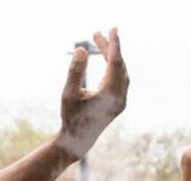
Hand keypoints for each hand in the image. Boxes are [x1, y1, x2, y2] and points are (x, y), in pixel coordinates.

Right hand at [59, 28, 127, 157]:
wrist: (78, 141)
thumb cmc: (71, 117)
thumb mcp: (69, 93)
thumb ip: (75, 71)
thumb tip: (81, 49)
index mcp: (110, 93)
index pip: (115, 62)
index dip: (113, 44)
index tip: (112, 29)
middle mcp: (120, 96)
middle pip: (118, 64)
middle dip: (109, 48)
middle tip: (96, 33)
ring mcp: (122, 100)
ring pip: (120, 71)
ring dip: (112, 56)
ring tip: (99, 42)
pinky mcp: (119, 103)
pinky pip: (120, 79)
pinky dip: (114, 67)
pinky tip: (106, 60)